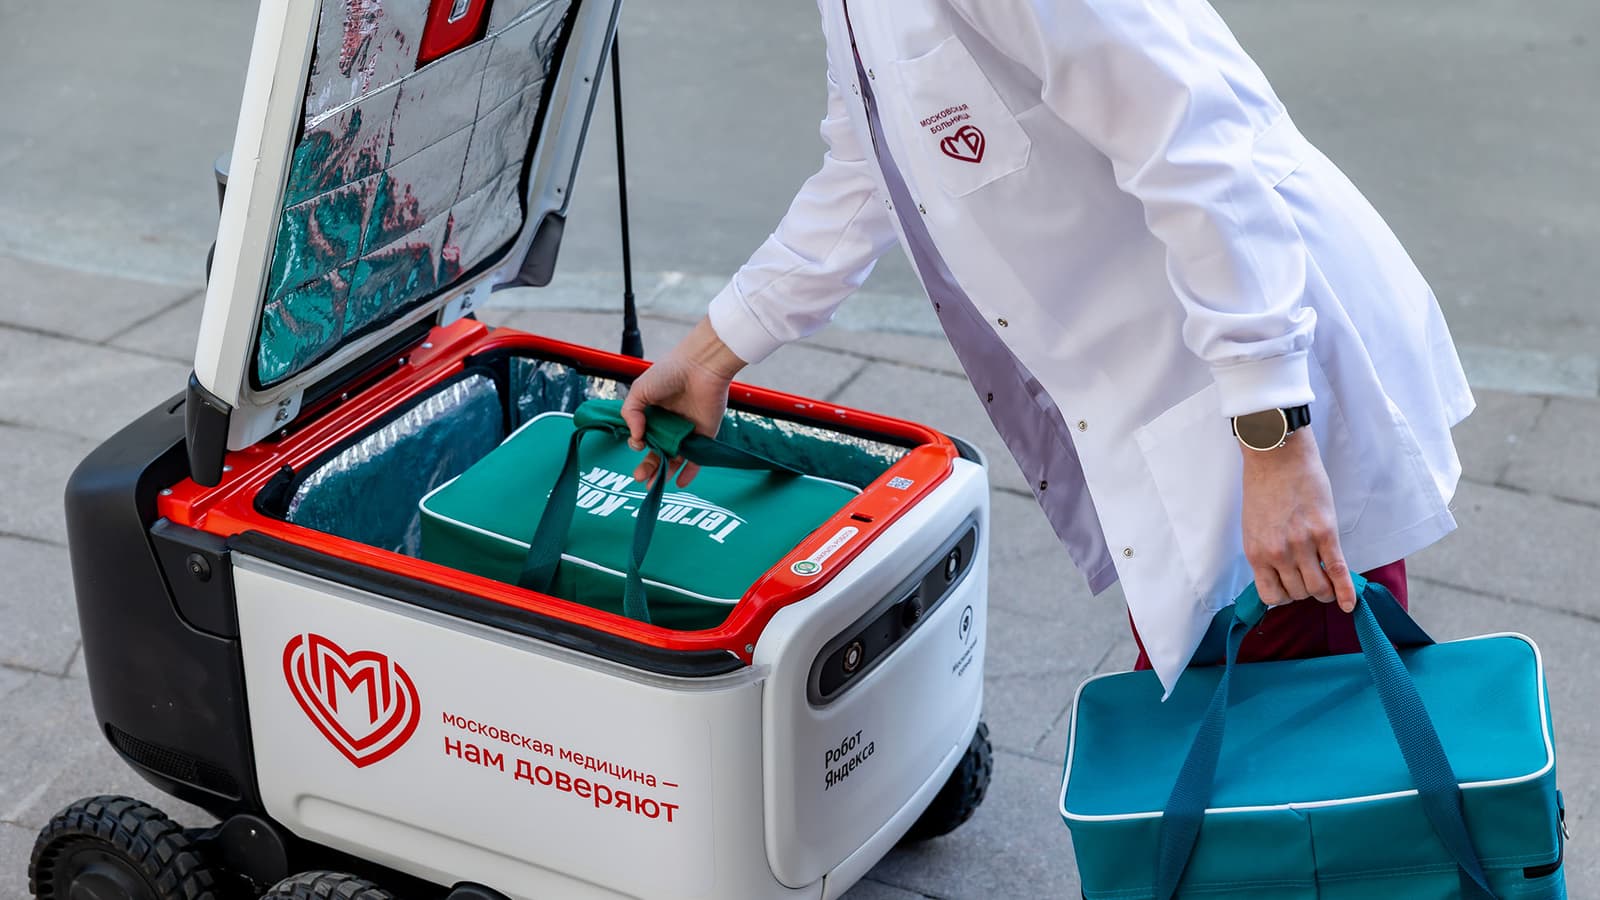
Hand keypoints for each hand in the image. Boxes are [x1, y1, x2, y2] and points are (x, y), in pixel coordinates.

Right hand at [620, 316, 747, 486]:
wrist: (701, 366)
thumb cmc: (669, 372)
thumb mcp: (640, 389)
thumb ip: (631, 413)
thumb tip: (636, 437)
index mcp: (653, 412)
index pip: (642, 436)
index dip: (638, 443)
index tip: (638, 443)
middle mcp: (669, 423)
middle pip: (656, 451)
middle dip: (647, 466)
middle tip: (639, 477)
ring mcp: (687, 431)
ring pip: (674, 458)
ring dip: (664, 473)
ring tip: (652, 485)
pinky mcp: (705, 435)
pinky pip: (696, 458)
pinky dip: (689, 472)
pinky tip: (679, 483)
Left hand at [1239, 427, 1357, 612]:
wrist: (1277, 456)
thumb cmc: (1263, 488)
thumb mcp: (1253, 527)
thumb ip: (1265, 552)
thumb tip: (1281, 576)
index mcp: (1255, 552)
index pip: (1271, 595)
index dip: (1284, 597)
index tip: (1291, 589)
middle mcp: (1277, 553)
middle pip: (1298, 593)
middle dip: (1306, 591)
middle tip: (1311, 579)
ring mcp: (1301, 544)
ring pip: (1318, 587)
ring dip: (1324, 590)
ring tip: (1327, 583)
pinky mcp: (1325, 533)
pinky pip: (1338, 570)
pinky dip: (1345, 590)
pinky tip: (1349, 603)